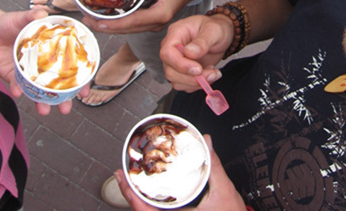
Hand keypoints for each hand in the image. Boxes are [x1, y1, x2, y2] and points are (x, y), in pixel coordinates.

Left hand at [0, 6, 86, 114]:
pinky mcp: (13, 75)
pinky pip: (17, 86)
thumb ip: (31, 16)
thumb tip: (41, 13)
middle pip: (57, 82)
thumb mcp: (21, 18)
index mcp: (51, 47)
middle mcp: (42, 61)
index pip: (70, 63)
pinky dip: (18, 90)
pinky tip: (19, 92)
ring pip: (39, 90)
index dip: (79, 77)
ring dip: (42, 102)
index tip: (84, 88)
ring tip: (45, 110)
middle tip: (67, 108)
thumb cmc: (7, 23)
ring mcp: (29, 70)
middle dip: (63, 98)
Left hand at [83, 0, 194, 33]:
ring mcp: (154, 25)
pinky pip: (132, 26)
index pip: (132, 22)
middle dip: (105, 27)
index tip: (96, 21)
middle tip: (86, 19)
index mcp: (159, 13)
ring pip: (128, 30)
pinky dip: (118, 24)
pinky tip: (105, 18)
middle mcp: (157, 23)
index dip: (112, 23)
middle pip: (127, 30)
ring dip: (110, 26)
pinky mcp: (152, 23)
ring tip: (91, 20)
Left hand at [114, 135, 245, 210]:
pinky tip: (148, 195)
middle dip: (130, 196)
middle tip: (121, 176)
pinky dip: (150, 206)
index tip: (122, 179)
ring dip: (139, 201)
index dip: (131, 196)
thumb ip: (214, 166)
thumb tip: (206, 141)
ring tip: (131, 183)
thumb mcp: (224, 191)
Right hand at [159, 13, 233, 91]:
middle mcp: (172, 49)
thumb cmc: (216, 28)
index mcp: (176, 33)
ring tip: (213, 73)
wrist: (221, 35)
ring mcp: (176, 61)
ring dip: (196, 83)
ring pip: (176, 81)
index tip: (198, 69)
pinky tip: (210, 74)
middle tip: (211, 74)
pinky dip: (198, 85)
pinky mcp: (183, 72)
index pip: (167, 52)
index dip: (180, 64)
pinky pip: (185, 85)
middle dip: (191, 78)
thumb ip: (202, 41)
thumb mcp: (213, 30)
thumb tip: (189, 53)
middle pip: (170, 70)